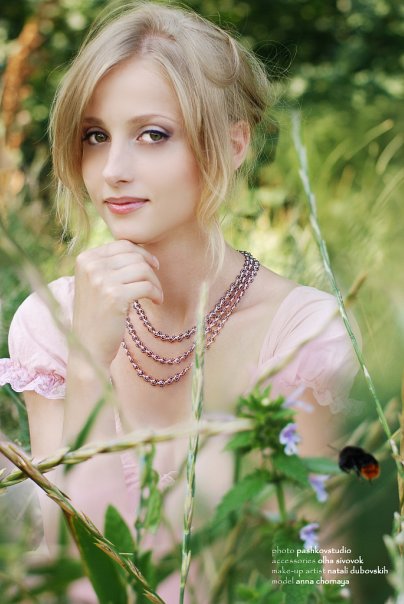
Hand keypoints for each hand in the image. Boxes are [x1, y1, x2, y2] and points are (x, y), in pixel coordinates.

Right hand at [72, 240, 162, 367]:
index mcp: (85, 259)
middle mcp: (91, 266)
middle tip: (155, 286)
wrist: (88, 347)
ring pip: (143, 269)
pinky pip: (147, 286)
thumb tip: (141, 247)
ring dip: (155, 283)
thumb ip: (110, 264)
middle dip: (151, 270)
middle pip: (135, 256)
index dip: (142, 254)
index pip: (123, 245)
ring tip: (155, 296)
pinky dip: (157, 294)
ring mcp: (101, 280)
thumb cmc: (97, 315)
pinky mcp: (115, 296)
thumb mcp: (95, 282)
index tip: (153, 267)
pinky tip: (157, 302)